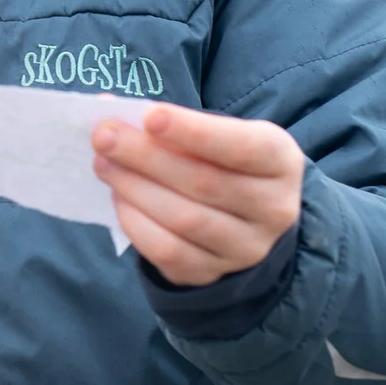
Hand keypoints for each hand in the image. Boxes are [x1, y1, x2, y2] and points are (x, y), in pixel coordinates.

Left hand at [91, 104, 303, 286]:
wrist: (247, 220)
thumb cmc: (225, 163)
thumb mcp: (220, 135)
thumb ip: (174, 124)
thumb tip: (109, 109)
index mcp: (281, 163)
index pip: (241, 147)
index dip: (194, 132)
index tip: (151, 117)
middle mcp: (274, 210)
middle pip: (204, 183)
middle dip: (146, 157)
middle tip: (104, 136)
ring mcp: (246, 249)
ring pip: (185, 220)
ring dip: (135, 188)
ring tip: (104, 163)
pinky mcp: (214, 275)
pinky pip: (169, 252)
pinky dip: (137, 223)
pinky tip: (119, 198)